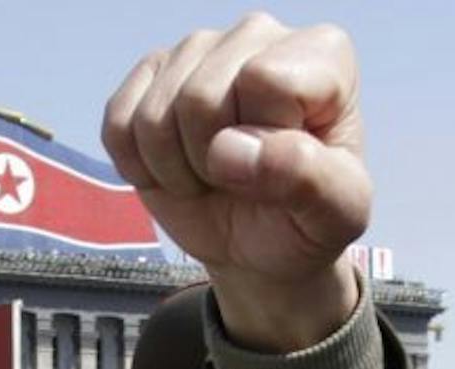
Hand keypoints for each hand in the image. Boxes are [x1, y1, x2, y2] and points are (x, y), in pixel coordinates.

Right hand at [104, 14, 368, 351]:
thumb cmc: (304, 221)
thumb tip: (233, 150)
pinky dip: (139, 166)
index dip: (261, 142)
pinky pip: (119, 123)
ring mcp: (199, 49)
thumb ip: (308, 180)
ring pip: (154, 113)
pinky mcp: (151, 74)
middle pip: (200, 97)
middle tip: (240, 182)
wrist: (260, 246)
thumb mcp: (336, 215)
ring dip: (175, 169)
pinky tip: (174, 169)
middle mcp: (259, 35)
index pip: (265, 79)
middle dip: (212, 162)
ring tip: (212, 177)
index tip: (282, 169)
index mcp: (322, 56)